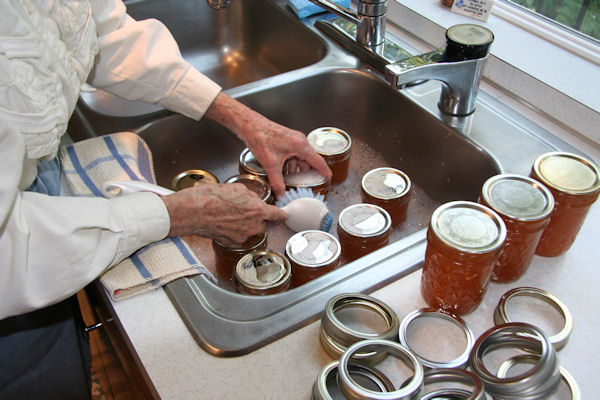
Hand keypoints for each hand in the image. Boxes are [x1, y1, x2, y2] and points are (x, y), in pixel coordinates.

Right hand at [161, 183, 286, 243]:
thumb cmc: (208, 198)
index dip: (282, 214)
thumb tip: (251, 199)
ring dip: (243, 222)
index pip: (276, 214)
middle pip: (261, 222)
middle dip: (255, 216)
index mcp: (256, 209)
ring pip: (248, 229)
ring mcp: (241, 235)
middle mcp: (251, 225)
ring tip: (228, 213)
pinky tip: (221, 220)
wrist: (190, 212)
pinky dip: (231, 229)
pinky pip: (236, 235)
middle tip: (240, 207)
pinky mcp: (230, 242)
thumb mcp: (234, 188)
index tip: (285, 215)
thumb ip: (249, 195)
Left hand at [204, 93, 331, 197]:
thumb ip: (277, 182)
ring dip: (296, 169)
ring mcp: (294, 140)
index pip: (319, 162)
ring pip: (300, 159)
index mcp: (301, 146)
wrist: (250, 125)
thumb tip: (281, 194)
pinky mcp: (287, 141)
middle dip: (305, 175)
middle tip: (302, 185)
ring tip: (288, 179)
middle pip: (309, 162)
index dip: (325, 173)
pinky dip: (290, 164)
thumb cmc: (260, 137)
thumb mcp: (270, 164)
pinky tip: (282, 171)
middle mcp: (300, 142)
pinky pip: (294, 155)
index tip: (328, 182)